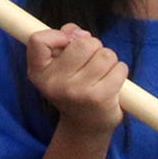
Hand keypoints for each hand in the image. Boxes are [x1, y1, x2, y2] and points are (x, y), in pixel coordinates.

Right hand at [26, 24, 126, 139]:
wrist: (85, 125)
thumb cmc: (72, 85)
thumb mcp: (58, 64)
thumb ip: (65, 39)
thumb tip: (80, 33)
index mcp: (38, 72)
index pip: (38, 40)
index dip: (57, 35)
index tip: (66, 42)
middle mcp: (54, 83)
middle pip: (83, 43)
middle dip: (93, 45)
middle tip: (89, 60)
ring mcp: (77, 92)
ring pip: (105, 54)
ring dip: (108, 58)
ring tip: (101, 72)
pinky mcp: (99, 98)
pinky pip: (119, 68)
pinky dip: (119, 70)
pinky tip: (111, 81)